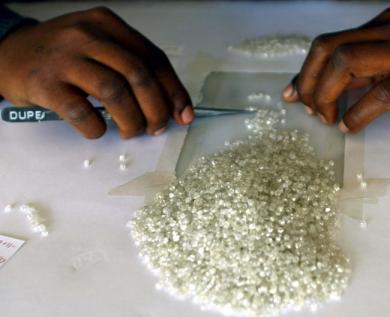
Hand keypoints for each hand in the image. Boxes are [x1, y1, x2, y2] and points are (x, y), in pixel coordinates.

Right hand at [0, 7, 192, 138]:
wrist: (8, 52)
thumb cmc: (63, 54)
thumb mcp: (98, 45)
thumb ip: (131, 67)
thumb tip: (170, 106)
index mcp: (108, 24)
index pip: (153, 58)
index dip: (173, 90)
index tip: (184, 114)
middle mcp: (88, 35)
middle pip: (138, 74)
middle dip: (156, 108)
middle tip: (157, 128)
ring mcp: (65, 57)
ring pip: (114, 91)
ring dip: (131, 120)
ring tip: (132, 132)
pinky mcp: (45, 82)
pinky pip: (81, 111)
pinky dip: (96, 127)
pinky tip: (98, 131)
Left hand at [283, 7, 389, 132]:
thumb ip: (371, 67)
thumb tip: (336, 89)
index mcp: (384, 23)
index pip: (329, 42)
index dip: (304, 70)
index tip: (291, 93)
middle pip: (327, 47)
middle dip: (307, 80)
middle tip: (306, 108)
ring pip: (346, 62)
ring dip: (326, 94)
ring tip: (327, 118)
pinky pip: (381, 94)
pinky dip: (358, 113)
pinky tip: (350, 126)